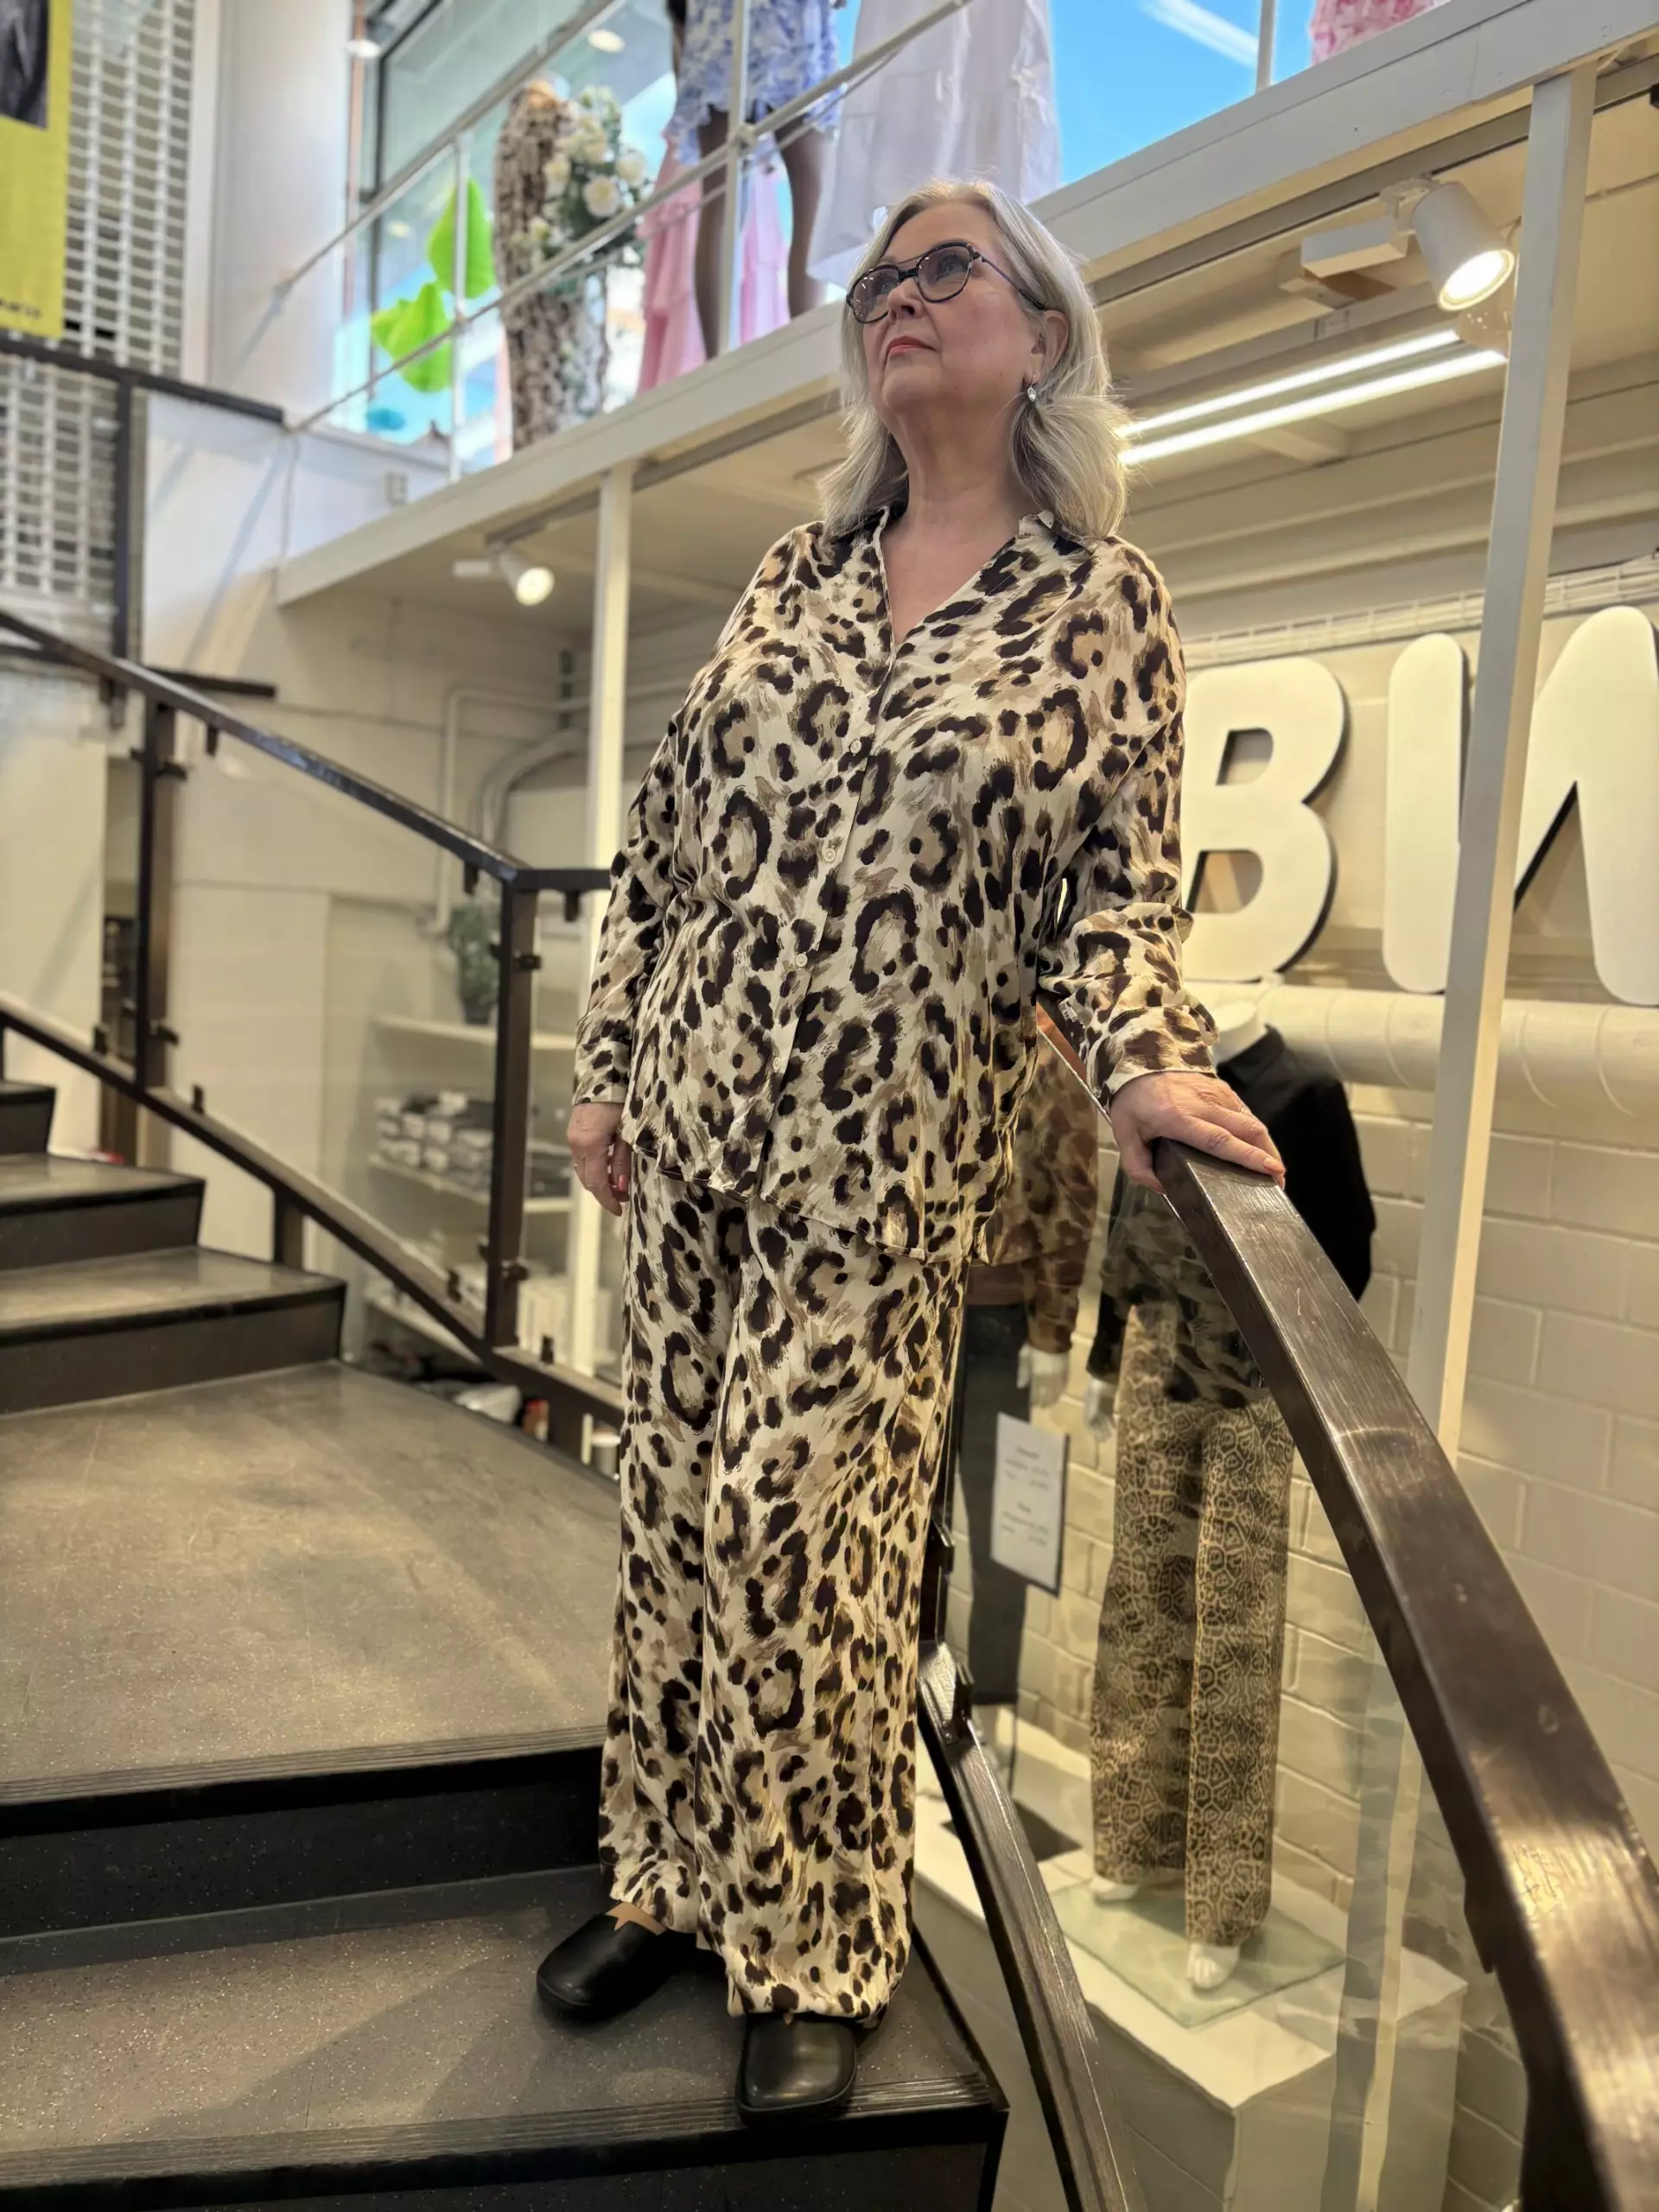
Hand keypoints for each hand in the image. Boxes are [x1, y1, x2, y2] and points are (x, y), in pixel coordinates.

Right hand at [567, 1100, 631, 1215]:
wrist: (603, 1075)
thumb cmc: (621, 1100)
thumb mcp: (627, 1131)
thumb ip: (622, 1160)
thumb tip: (620, 1186)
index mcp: (590, 1145)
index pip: (596, 1183)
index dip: (607, 1200)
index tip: (620, 1210)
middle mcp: (576, 1144)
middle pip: (587, 1179)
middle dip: (604, 1192)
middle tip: (624, 1198)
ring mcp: (572, 1138)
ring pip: (583, 1169)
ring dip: (599, 1180)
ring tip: (618, 1184)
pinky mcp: (574, 1132)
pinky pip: (582, 1158)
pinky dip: (594, 1167)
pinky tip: (609, 1167)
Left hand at [1025, 1345, 1070, 1410]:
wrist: (1051, 1333)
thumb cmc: (1034, 1344)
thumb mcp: (1024, 1356)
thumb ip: (1023, 1372)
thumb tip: (1021, 1386)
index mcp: (1037, 1375)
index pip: (1036, 1393)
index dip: (1035, 1400)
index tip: (1035, 1405)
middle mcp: (1049, 1378)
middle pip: (1048, 1394)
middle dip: (1045, 1401)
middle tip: (1044, 1407)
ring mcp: (1059, 1374)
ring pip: (1057, 1391)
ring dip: (1054, 1398)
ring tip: (1052, 1403)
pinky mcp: (1067, 1369)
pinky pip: (1065, 1383)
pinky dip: (1062, 1390)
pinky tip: (1060, 1393)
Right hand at [1082, 1375, 1115, 1440]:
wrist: (1105, 1377)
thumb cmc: (1097, 1390)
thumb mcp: (1093, 1404)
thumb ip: (1091, 1415)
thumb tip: (1090, 1427)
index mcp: (1086, 1408)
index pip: (1088, 1422)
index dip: (1092, 1431)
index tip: (1097, 1440)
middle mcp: (1093, 1407)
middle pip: (1096, 1422)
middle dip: (1099, 1431)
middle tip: (1105, 1440)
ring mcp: (1101, 1405)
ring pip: (1103, 1419)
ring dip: (1106, 1427)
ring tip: (1110, 1435)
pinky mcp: (1109, 1402)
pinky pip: (1109, 1413)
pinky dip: (1111, 1420)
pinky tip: (1114, 1426)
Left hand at [1109, 1070, 1283, 1193]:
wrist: (1140, 1056)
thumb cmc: (1132, 1098)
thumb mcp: (1124, 1134)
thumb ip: (1138, 1166)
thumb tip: (1162, 1188)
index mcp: (1178, 1117)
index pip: (1220, 1140)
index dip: (1248, 1156)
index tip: (1271, 1169)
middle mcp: (1203, 1104)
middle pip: (1246, 1130)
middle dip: (1268, 1156)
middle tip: (1279, 1182)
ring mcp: (1216, 1093)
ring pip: (1251, 1121)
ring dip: (1266, 1146)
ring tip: (1274, 1170)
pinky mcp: (1222, 1088)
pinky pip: (1245, 1112)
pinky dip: (1257, 1132)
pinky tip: (1260, 1148)